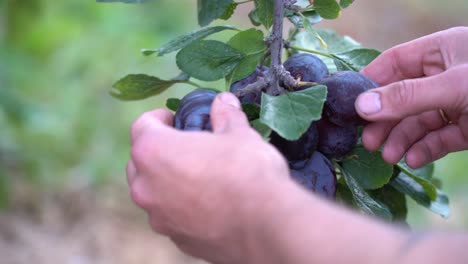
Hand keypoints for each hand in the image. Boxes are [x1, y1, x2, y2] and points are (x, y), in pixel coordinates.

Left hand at [126, 92, 289, 263]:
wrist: (266, 224)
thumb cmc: (247, 171)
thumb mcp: (239, 133)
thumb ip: (225, 116)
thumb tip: (223, 102)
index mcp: (154, 152)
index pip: (142, 126)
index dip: (159, 118)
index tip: (174, 118)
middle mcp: (147, 187)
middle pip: (141, 162)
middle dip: (158, 152)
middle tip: (184, 146)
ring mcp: (159, 217)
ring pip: (153, 193)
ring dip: (167, 182)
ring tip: (196, 177)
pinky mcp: (177, 239)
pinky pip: (172, 217)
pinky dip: (182, 208)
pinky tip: (208, 204)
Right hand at [355, 27, 467, 167]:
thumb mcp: (456, 87)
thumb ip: (407, 97)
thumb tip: (362, 106)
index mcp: (441, 51)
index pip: (393, 64)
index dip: (370, 83)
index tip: (350, 107)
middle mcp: (445, 76)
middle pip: (401, 97)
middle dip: (385, 119)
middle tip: (367, 140)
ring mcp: (456, 103)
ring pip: (418, 120)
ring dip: (401, 138)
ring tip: (388, 156)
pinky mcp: (467, 128)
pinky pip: (438, 137)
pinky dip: (425, 149)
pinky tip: (414, 159)